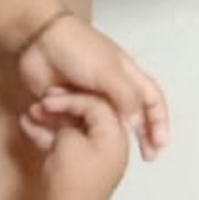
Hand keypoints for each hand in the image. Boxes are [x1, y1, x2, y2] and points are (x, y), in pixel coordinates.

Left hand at [15, 13, 168, 159]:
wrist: (38, 41)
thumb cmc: (78, 50)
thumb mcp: (108, 71)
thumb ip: (126, 97)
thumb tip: (136, 125)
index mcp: (127, 76)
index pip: (152, 100)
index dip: (159, 121)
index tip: (160, 144)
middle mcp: (112, 89)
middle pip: (134, 116)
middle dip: (143, 136)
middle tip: (147, 158)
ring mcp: (90, 98)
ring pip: (106, 124)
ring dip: (111, 138)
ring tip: (115, 157)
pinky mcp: (68, 105)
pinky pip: (79, 125)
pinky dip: (81, 136)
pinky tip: (84, 149)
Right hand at [31, 90, 130, 199]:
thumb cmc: (70, 182)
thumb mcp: (69, 142)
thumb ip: (70, 121)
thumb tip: (66, 120)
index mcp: (116, 138)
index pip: (100, 104)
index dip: (72, 98)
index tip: (49, 98)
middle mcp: (111, 146)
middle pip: (89, 115)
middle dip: (62, 106)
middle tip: (41, 102)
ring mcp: (95, 158)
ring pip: (75, 129)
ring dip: (52, 119)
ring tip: (30, 113)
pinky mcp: (80, 168)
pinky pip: (67, 144)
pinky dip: (49, 135)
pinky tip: (28, 127)